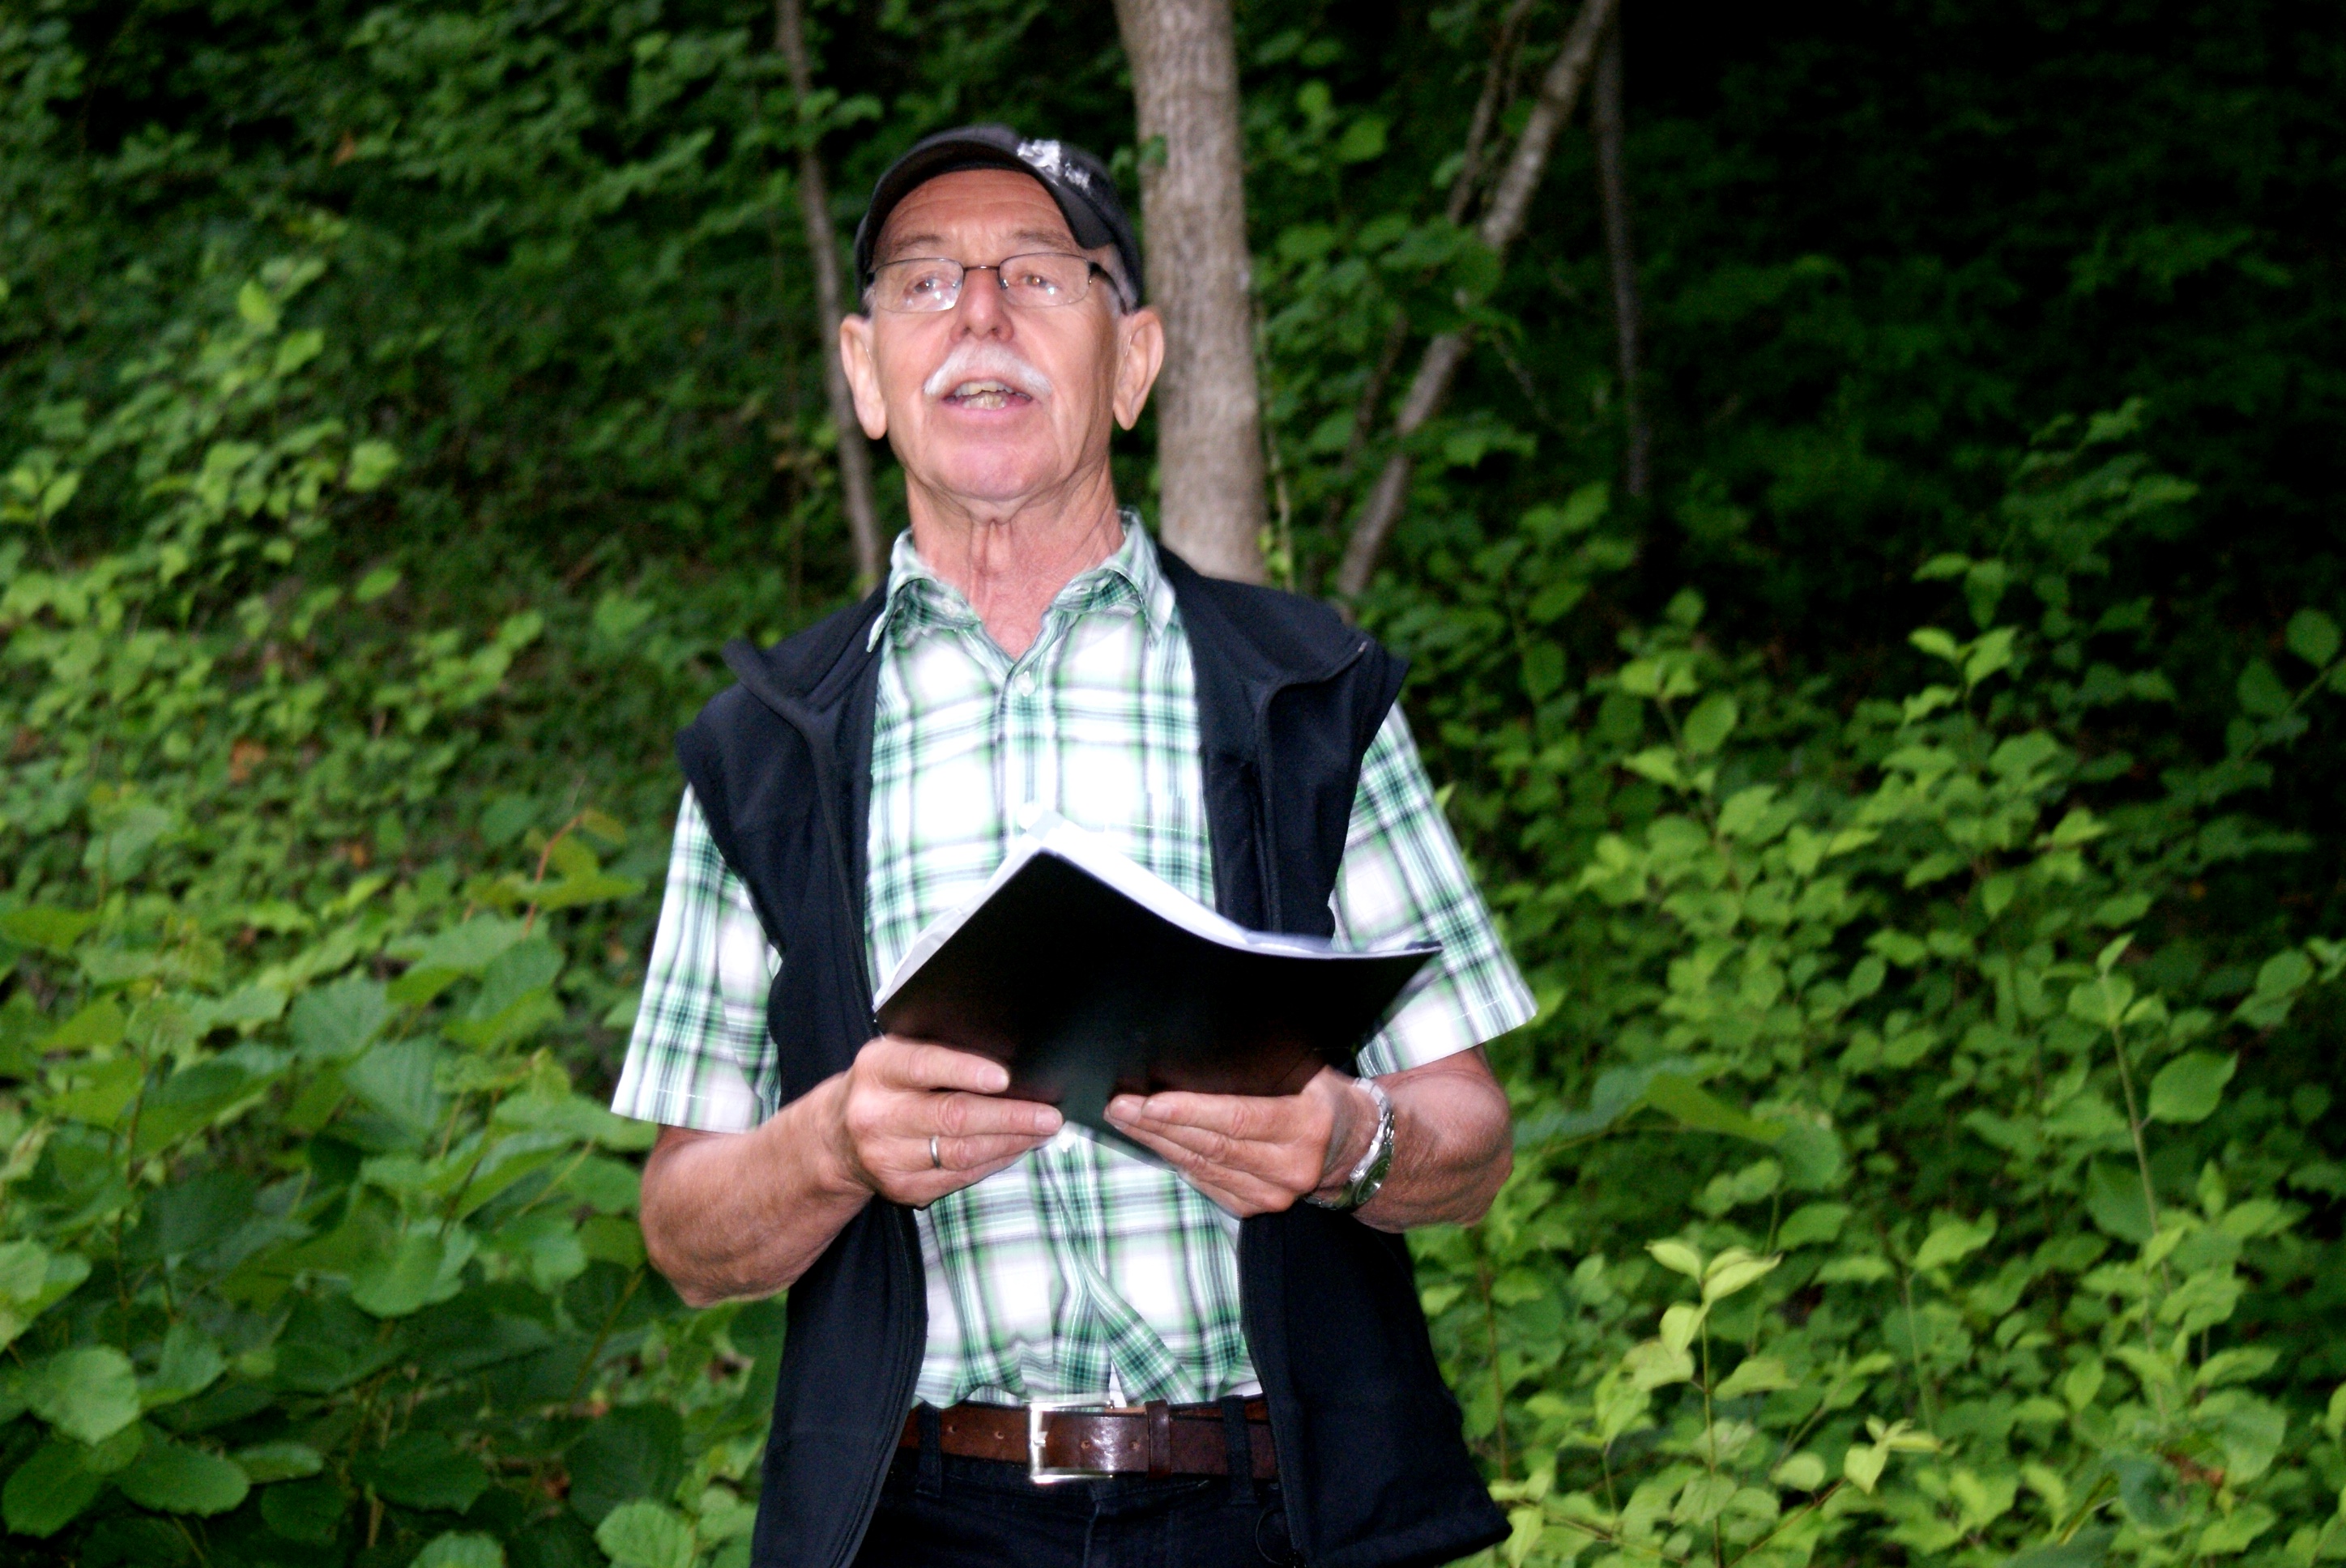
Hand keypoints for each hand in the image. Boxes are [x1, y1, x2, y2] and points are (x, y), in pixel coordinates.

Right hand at [821, 1036, 1062, 1207]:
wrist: (836, 1136)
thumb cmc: (884, 1084)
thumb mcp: (896, 1054)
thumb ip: (937, 1051)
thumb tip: (1006, 1057)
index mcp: (877, 1069)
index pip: (924, 1066)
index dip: (965, 1071)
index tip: (1004, 1077)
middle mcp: (876, 1115)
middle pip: (952, 1117)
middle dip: (1009, 1117)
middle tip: (1049, 1114)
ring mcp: (887, 1157)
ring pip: (961, 1153)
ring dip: (1010, 1142)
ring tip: (1042, 1130)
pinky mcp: (901, 1188)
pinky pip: (959, 1178)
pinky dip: (994, 1162)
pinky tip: (1016, 1149)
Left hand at [1104, 1066, 1377, 1216]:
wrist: (1357, 1150)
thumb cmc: (1324, 1098)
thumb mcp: (1310, 1073)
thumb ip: (1267, 1068)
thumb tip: (1203, 1049)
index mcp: (1306, 1125)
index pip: (1238, 1119)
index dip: (1190, 1112)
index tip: (1150, 1102)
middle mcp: (1290, 1166)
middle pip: (1211, 1145)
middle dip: (1158, 1125)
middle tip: (1120, 1106)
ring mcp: (1274, 1194)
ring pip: (1202, 1166)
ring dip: (1158, 1142)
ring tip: (1125, 1119)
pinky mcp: (1257, 1208)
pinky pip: (1206, 1182)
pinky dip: (1176, 1160)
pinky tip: (1153, 1141)